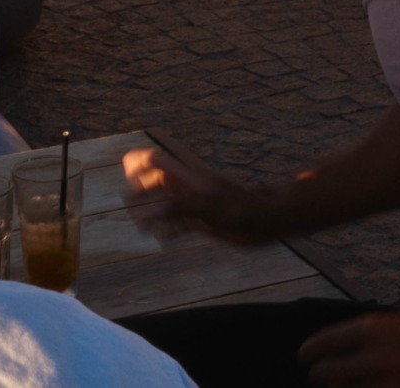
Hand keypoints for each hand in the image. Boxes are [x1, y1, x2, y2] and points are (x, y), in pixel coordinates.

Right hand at [120, 145, 281, 243]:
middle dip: (142, 188)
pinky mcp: (208, 220)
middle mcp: (192, 188)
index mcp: (190, 179)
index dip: (139, 165)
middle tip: (127, 201)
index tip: (126, 179)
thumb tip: (150, 212)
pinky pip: (183, 221)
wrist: (273, 217)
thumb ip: (180, 208)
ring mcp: (200, 203)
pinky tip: (162, 238)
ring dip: (154, 210)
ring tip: (141, 224)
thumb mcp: (211, 208)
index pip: (157, 161)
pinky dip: (169, 228)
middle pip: (160, 179)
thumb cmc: (244, 210)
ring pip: (170, 201)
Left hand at [299, 310, 399, 387]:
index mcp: (375, 329)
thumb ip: (372, 339)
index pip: (328, 340)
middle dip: (319, 374)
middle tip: (315, 374)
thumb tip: (343, 354)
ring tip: (335, 386)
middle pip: (329, 371)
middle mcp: (377, 356)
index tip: (303, 355)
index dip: (311, 349)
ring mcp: (389, 383)